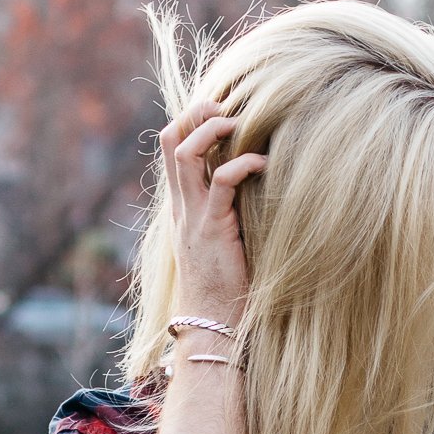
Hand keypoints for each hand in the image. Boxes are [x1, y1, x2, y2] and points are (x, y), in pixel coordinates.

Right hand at [159, 98, 267, 325]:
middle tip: (226, 106)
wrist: (211, 327)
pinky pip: (222, 182)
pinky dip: (242, 164)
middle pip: (170, 140)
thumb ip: (224, 215)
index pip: (170, 148)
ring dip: (213, 130)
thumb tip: (251, 193)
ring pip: (186, 153)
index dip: (189, 120)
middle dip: (196, 113)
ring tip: (240, 124)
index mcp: (180, 207)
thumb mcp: (219, 243)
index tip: (218, 111)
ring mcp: (193, 217)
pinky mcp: (213, 230)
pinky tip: (262, 165)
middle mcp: (181, 207)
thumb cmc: (222, 290)